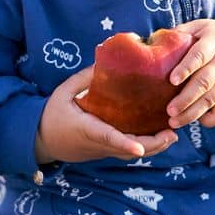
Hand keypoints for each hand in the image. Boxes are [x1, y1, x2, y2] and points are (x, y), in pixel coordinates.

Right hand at [35, 65, 178, 163]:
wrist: (41, 140)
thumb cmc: (52, 113)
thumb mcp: (63, 92)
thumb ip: (84, 78)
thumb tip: (105, 60)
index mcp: (85, 129)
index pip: (107, 138)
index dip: (124, 144)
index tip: (140, 148)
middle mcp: (97, 143)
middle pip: (127, 150)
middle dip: (152, 145)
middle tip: (172, 133)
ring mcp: (102, 150)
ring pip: (130, 153)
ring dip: (153, 147)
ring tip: (173, 134)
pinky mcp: (106, 151)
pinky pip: (127, 151)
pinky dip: (146, 145)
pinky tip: (160, 134)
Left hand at [166, 20, 214, 127]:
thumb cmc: (211, 36)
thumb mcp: (198, 27)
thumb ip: (178, 34)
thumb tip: (148, 41)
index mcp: (213, 42)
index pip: (200, 55)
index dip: (187, 68)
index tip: (172, 80)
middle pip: (205, 82)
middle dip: (186, 98)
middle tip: (169, 110)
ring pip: (211, 100)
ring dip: (192, 113)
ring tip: (174, 121)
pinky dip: (210, 120)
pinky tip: (194, 120)